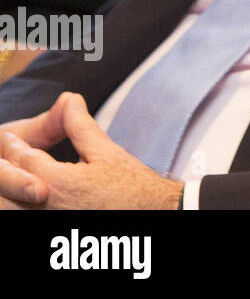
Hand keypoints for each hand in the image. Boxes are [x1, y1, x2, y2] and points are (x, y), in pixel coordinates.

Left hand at [0, 92, 182, 208]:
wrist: (153, 213)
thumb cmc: (134, 187)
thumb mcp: (107, 152)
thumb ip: (81, 126)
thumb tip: (70, 99)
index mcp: (60, 183)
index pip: (24, 160)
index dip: (14, 146)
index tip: (9, 138)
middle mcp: (49, 207)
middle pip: (8, 188)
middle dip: (7, 169)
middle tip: (9, 156)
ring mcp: (49, 221)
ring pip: (13, 207)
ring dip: (10, 192)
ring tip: (19, 174)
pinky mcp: (57, 234)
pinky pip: (27, 216)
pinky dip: (22, 205)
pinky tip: (31, 196)